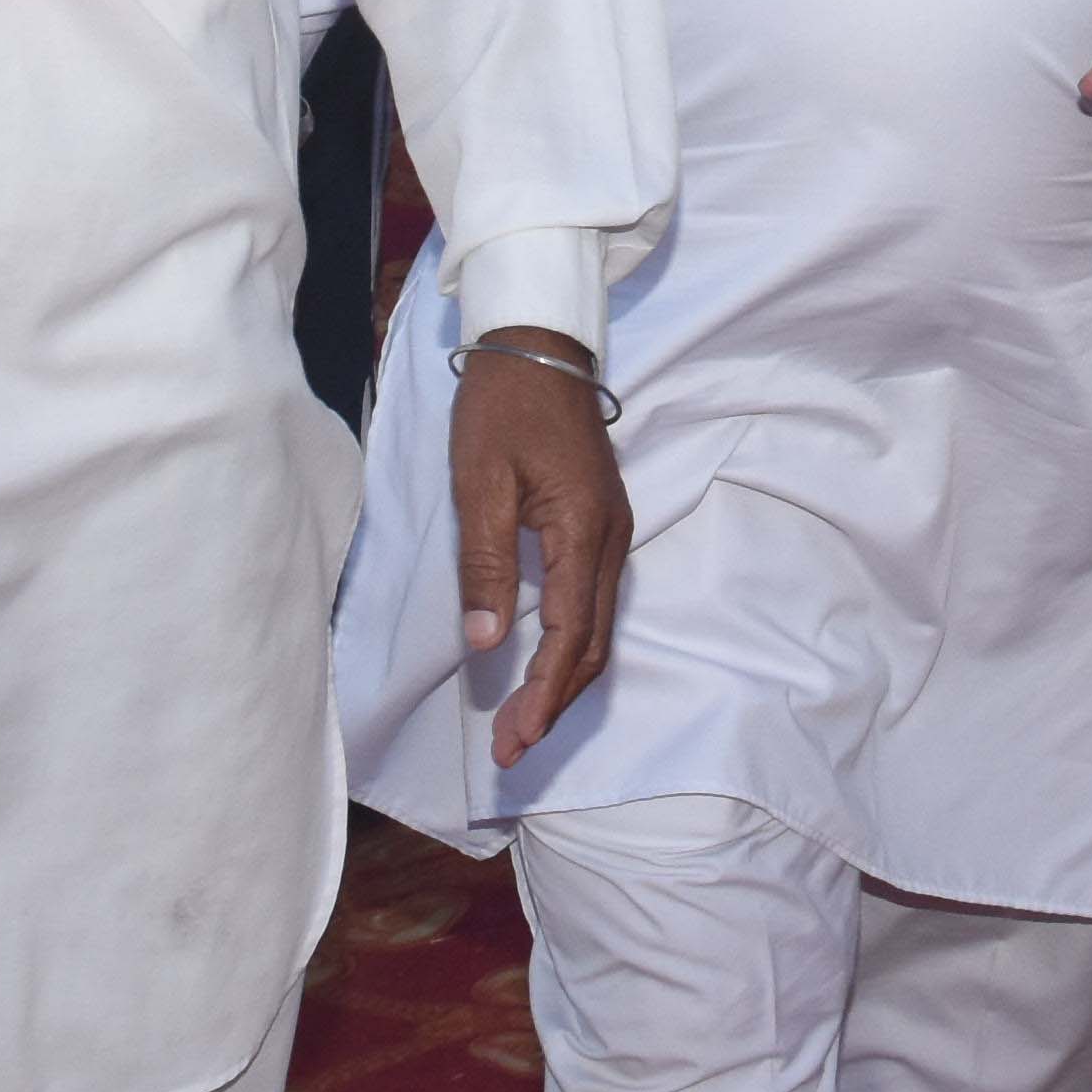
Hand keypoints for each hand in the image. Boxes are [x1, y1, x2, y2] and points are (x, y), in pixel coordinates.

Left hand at [450, 333, 627, 766]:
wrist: (538, 343)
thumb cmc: (501, 408)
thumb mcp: (479, 484)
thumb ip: (485, 565)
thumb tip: (488, 644)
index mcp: (583, 531)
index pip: (570, 637)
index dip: (541, 695)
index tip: (511, 741)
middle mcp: (610, 538)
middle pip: (594, 644)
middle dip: (554, 702)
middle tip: (512, 749)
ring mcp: (611, 529)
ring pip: (598, 626)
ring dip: (564, 678)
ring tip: (523, 720)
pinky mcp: (600, 521)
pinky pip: (594, 600)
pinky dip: (572, 644)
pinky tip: (542, 662)